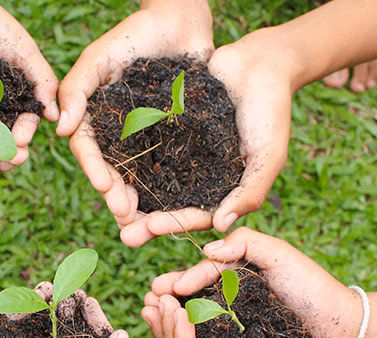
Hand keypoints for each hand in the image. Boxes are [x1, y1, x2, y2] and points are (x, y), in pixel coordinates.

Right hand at [59, 0, 213, 244]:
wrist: (182, 19)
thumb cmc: (135, 32)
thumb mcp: (100, 56)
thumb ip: (76, 89)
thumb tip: (59, 130)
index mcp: (93, 115)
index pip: (88, 149)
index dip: (95, 170)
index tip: (105, 187)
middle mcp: (116, 130)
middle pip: (112, 169)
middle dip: (117, 195)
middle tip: (126, 215)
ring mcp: (144, 135)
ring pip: (138, 174)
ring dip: (140, 199)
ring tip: (147, 221)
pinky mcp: (172, 135)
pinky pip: (168, 164)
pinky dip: (169, 186)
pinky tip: (177, 205)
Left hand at [127, 35, 294, 246]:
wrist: (258, 63)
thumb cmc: (271, 111)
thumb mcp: (268, 154)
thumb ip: (250, 191)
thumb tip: (221, 227)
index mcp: (221, 191)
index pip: (196, 216)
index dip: (174, 224)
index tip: (150, 227)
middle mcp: (196, 178)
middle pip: (168, 206)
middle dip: (146, 222)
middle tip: (123, 235)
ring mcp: (179, 155)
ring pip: (151, 181)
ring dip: (131, 196)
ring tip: (109, 207)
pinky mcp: (164, 130)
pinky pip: (142, 147)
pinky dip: (126, 158)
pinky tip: (105, 166)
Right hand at [143, 227, 362, 337]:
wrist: (344, 330)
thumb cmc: (314, 289)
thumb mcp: (280, 255)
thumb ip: (244, 243)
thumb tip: (206, 251)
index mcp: (240, 272)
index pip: (203, 272)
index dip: (181, 280)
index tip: (162, 289)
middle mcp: (235, 296)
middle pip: (193, 295)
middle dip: (168, 297)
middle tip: (149, 302)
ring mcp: (238, 323)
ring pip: (199, 318)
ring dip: (174, 319)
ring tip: (155, 318)